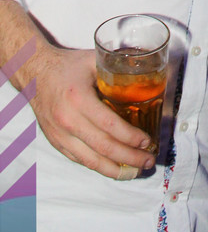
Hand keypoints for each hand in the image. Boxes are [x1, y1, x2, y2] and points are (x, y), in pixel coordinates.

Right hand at [30, 43, 156, 179]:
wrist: (35, 74)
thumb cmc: (66, 66)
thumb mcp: (94, 60)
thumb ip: (119, 68)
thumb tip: (146, 75)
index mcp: (79, 99)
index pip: (109, 125)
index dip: (130, 137)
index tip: (146, 141)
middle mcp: (68, 120)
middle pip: (103, 147)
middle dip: (129, 157)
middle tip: (148, 161)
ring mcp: (60, 135)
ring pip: (91, 160)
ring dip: (116, 169)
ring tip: (136, 171)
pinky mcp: (56, 142)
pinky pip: (80, 160)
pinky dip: (99, 167)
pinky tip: (115, 168)